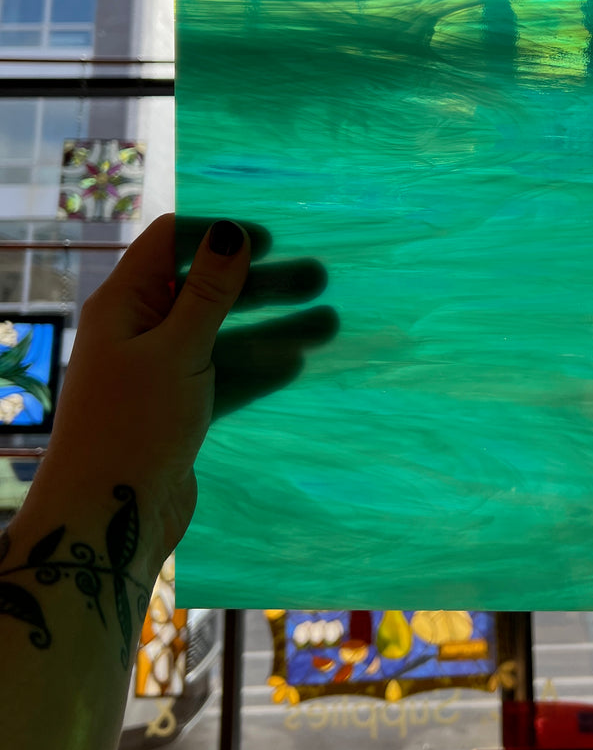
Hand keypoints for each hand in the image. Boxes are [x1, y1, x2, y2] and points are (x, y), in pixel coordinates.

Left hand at [33, 214, 337, 570]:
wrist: (106, 517)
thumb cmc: (134, 423)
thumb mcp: (177, 349)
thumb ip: (208, 291)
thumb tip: (230, 231)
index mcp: (124, 303)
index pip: (169, 243)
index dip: (218, 236)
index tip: (271, 240)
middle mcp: (138, 330)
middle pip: (207, 290)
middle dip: (263, 283)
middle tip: (319, 278)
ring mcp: (159, 372)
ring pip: (224, 336)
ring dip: (272, 328)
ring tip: (329, 323)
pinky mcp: (179, 409)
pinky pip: (224, 376)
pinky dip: (258, 368)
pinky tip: (297, 362)